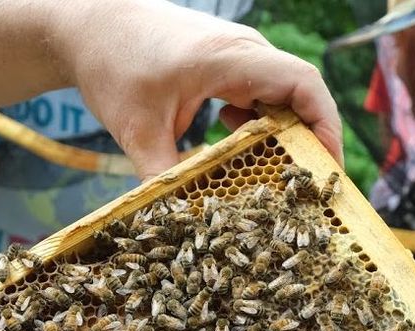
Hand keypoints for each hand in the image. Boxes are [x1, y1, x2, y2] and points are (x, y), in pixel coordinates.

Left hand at [52, 0, 342, 179]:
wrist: (89, 23)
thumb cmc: (112, 63)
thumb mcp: (135, 129)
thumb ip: (162, 176)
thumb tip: (179, 223)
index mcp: (230, 58)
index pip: (303, 84)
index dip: (326, 127)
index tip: (326, 170)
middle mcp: (244, 51)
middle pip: (302, 93)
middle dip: (310, 141)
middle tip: (308, 188)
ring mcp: (238, 54)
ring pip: (283, 95)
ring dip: (286, 134)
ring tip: (280, 175)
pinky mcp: (228, 64)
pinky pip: (262, 93)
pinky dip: (262, 124)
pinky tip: (240, 148)